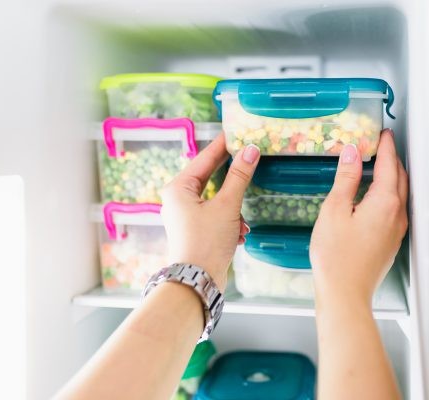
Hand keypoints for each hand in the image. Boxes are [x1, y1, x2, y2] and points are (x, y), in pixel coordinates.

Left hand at [160, 135, 259, 291]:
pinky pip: (215, 216)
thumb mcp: (227, 206)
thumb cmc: (206, 241)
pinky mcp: (194, 231)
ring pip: (215, 200)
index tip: (236, 132)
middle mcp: (178, 200)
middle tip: (249, 158)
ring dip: (233, 209)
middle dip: (232, 179)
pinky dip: (229, 222)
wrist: (196, 281)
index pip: (204, 158)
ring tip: (242, 223)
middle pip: (209, 178)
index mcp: (179, 188)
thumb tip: (250, 150)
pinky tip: (239, 235)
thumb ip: (239, 176)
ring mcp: (185, 216)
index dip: (222, 145)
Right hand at [310, 130, 407, 304]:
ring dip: (391, 176)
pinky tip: (372, 196)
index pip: (389, 164)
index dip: (385, 146)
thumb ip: (346, 179)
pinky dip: (388, 194)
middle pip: (400, 177)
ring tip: (376, 165)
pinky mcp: (391, 242)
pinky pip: (395, 208)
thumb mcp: (334, 210)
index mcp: (385, 202)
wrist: (345, 294)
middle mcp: (397, 215)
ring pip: (400, 193)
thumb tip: (351, 154)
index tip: (382, 133)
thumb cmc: (336, 257)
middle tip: (379, 145)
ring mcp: (396, 230)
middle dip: (391, 158)